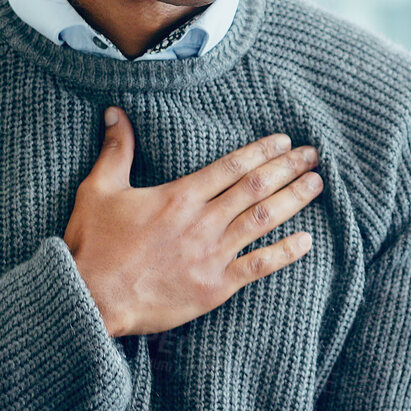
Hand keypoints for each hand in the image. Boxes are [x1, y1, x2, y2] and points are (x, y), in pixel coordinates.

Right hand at [64, 107, 320, 336]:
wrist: (93, 298)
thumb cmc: (93, 245)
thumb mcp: (99, 189)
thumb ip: (116, 150)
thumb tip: (116, 111)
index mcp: (180, 196)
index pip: (232, 166)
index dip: (262, 150)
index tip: (284, 140)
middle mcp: (203, 221)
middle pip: (256, 187)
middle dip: (288, 168)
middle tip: (313, 155)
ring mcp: (212, 254)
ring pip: (263, 220)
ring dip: (293, 200)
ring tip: (316, 184)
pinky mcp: (215, 286)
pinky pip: (258, 266)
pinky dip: (285, 253)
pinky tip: (307, 241)